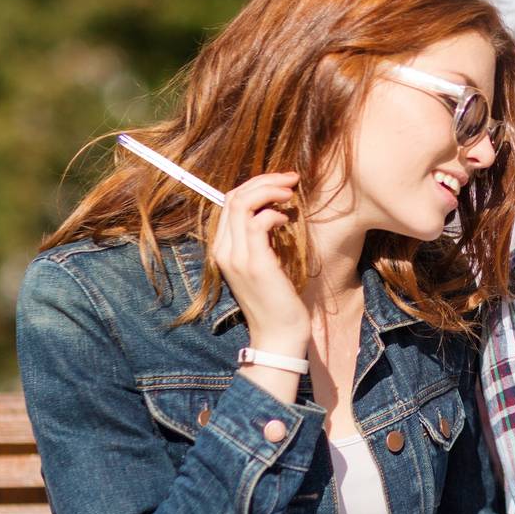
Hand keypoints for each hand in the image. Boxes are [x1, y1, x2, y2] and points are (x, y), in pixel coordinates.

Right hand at [211, 172, 310, 354]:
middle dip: (264, 180)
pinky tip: (288, 219)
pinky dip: (274, 213)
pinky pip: (257, 223)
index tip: (282, 182)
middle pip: (233, 197)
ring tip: (291, 193)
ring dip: (270, 190)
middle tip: (291, 178)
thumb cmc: (278, 298)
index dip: (256, 185)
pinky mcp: (254, 264)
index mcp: (223, 248)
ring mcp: (236, 257)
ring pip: (242, 204)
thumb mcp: (265, 262)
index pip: (229, 202)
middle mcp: (223, 250)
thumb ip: (262, 239)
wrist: (278, 334)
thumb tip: (274, 210)